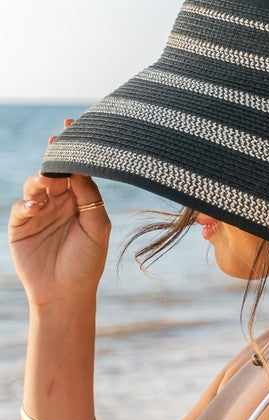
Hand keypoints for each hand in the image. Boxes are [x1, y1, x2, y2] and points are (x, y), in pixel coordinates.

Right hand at [8, 119, 111, 306]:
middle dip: (55, 157)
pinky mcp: (21, 226)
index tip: (73, 125)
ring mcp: (39, 212)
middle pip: (55, 171)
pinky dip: (27, 203)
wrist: (66, 295)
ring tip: (48, 183)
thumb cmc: (88, 262)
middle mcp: (59, 202)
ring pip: (36, 184)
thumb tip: (82, 168)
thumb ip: (90, 197)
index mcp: (80, 199)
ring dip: (41, 179)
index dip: (75, 149)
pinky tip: (36, 206)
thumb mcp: (97, 227)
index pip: (78, 169)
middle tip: (57, 144)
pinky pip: (21, 207)